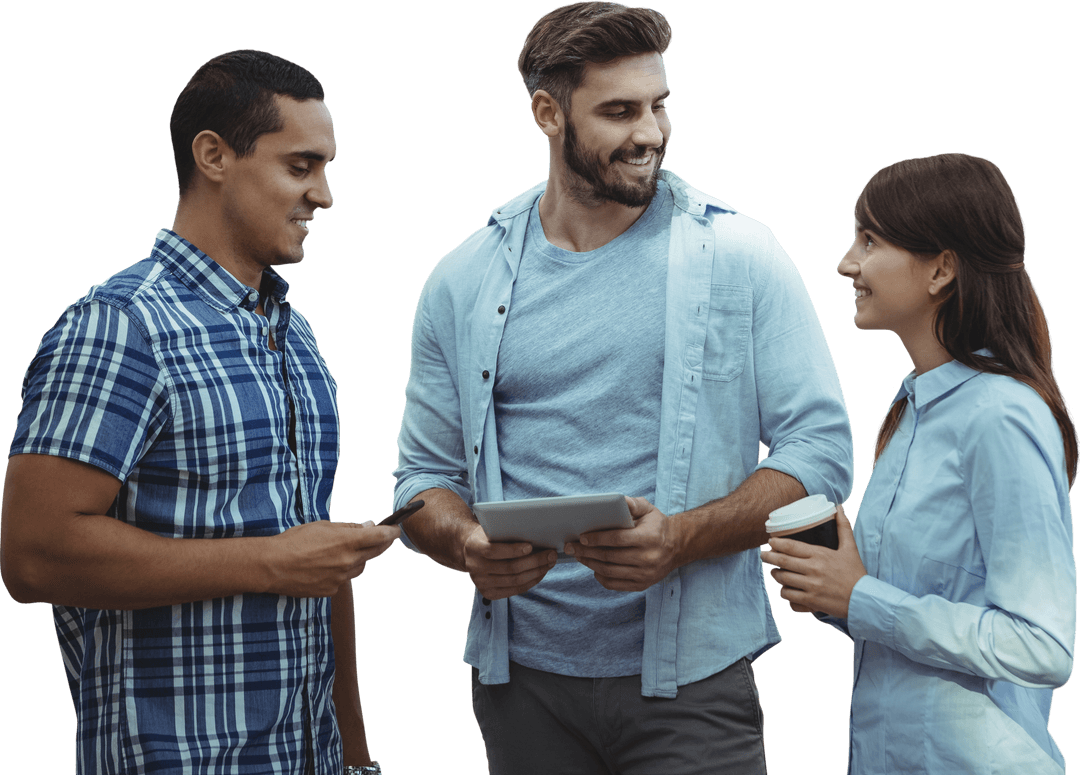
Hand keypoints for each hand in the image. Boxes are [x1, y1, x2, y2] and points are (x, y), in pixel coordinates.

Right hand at [264, 520, 399, 597]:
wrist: (272, 566)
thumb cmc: (295, 541)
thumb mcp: (323, 526)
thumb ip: (348, 528)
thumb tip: (368, 526)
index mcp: (347, 542)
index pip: (381, 537)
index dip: (392, 532)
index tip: (396, 529)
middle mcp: (348, 561)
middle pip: (376, 553)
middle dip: (382, 544)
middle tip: (382, 538)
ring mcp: (341, 578)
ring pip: (360, 567)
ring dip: (358, 558)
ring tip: (342, 552)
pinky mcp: (332, 590)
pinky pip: (345, 579)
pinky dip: (342, 571)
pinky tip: (326, 566)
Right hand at [462, 524, 556, 599]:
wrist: (470, 550)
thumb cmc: (487, 536)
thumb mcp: (491, 529)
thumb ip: (506, 531)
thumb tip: (536, 533)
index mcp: (473, 547)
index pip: (493, 551)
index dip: (513, 550)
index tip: (531, 546)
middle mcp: (474, 567)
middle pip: (509, 568)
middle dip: (534, 561)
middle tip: (551, 554)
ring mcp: (481, 583)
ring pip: (515, 580)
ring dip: (537, 572)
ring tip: (549, 563)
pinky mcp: (488, 593)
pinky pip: (515, 590)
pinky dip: (531, 582)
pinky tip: (540, 573)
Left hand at [565, 496, 680, 591]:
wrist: (677, 546)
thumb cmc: (657, 525)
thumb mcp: (649, 510)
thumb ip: (633, 504)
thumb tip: (619, 500)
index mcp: (649, 538)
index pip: (618, 539)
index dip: (597, 538)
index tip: (582, 537)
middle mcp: (648, 558)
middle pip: (610, 557)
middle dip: (587, 552)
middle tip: (571, 547)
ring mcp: (645, 574)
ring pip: (610, 572)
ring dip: (590, 564)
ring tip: (578, 556)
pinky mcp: (642, 585)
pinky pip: (615, 584)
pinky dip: (601, 577)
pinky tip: (593, 568)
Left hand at [759, 504, 864, 617]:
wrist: (864, 599)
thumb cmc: (855, 573)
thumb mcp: (850, 548)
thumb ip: (843, 527)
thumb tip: (838, 507)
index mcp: (820, 555)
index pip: (791, 546)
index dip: (776, 543)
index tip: (770, 541)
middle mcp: (813, 570)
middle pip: (782, 561)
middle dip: (768, 557)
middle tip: (763, 555)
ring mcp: (811, 587)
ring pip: (783, 579)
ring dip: (776, 575)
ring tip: (775, 572)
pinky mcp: (811, 602)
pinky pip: (789, 597)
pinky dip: (785, 593)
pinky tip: (787, 590)